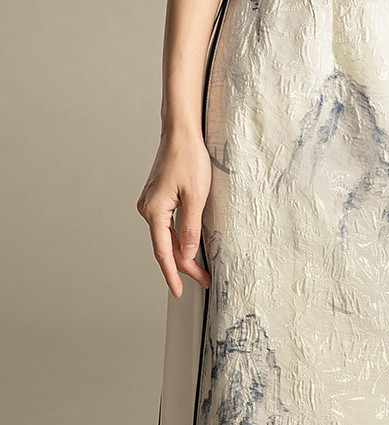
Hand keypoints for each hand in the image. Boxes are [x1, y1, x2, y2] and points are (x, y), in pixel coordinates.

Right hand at [137, 133, 212, 297]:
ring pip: (166, 236)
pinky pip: (167, 224)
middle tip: (204, 278)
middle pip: (165, 246)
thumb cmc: (189, 157)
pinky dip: (177, 237)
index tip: (180, 291)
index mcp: (154, 211)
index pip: (163, 252)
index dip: (174, 274)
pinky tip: (189, 244)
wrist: (180, 132)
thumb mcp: (197, 195)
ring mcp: (151, 203)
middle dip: (184, 264)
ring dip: (181, 251)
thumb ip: (191, 228)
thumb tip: (186, 255)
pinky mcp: (157, 197)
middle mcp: (148, 209)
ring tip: (200, 267)